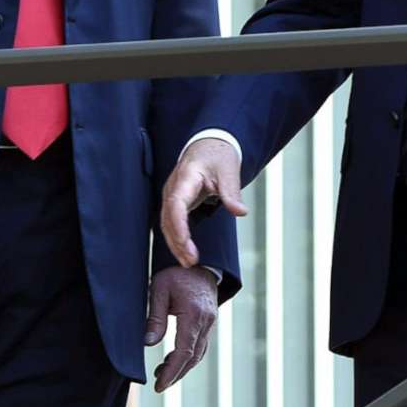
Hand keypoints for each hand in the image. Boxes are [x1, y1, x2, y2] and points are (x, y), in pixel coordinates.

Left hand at [144, 264, 220, 392]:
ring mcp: (211, 323)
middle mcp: (206, 322)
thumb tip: (148, 343)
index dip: (171, 371)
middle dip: (176, 374)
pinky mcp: (209, 322)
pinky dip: (188, 356)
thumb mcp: (158, 290)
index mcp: (194, 315)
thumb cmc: (176, 273)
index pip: (184, 352)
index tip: (159, 384)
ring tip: (162, 374)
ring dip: (182, 367)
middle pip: (193, 357)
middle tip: (159, 385)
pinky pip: (200, 345)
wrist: (200, 261)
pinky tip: (173, 359)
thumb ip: (154, 317)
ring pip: (198, 353)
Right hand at [158, 137, 246, 268]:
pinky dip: (176, 238)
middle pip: (168, 219)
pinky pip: (171, 222)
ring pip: (167, 223)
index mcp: (185, 177)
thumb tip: (240, 212)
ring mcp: (172, 195)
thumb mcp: (229, 169)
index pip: (176, 204)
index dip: (179, 226)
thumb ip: (231, 192)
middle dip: (177, 241)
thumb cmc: (217, 154)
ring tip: (188, 262)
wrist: (210, 144)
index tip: (186, 244)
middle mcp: (174, 188)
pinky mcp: (176, 202)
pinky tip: (185, 251)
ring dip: (175, 243)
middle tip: (191, 260)